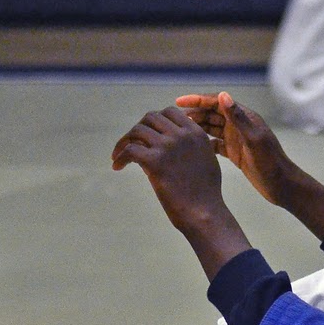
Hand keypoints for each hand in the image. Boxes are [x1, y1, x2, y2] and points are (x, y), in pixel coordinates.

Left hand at [111, 104, 229, 224]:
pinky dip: (120, 157)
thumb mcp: (206, 159)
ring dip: (125, 141)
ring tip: (119, 155)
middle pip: (150, 117)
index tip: (148, 133)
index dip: (155, 120)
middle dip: (139, 129)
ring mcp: (167, 146)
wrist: (204, 213)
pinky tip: (117, 166)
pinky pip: (129, 150)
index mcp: (195, 132)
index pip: (169, 112)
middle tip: (131, 143)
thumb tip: (171, 142)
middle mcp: (181, 135)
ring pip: (137, 131)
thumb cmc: (206, 193)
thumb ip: (191, 145)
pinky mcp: (155, 161)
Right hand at [174, 92, 297, 205]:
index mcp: (245, 118)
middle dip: (194, 113)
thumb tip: (223, 95)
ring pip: (212, 128)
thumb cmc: (270, 163)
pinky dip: (204, 142)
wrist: (282, 185)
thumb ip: (238, 118)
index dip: (198, 100)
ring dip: (197, 127)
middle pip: (212, 114)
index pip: (218, 102)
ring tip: (178, 131)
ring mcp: (237, 139)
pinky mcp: (235, 153)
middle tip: (173, 120)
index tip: (178, 102)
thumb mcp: (253, 140)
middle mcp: (240, 125)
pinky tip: (191, 146)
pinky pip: (215, 143)